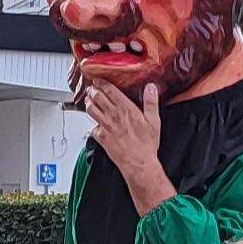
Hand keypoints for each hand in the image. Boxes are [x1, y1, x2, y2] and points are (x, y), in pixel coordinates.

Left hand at [83, 81, 168, 212]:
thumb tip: (150, 88)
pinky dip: (92, 125)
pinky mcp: (101, 138)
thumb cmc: (146, 144)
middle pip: (97, 98)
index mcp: (126, 109)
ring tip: (89, 100)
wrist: (138, 163)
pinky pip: (92, 128)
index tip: (98, 80)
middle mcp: (113, 116)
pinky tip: (94, 124)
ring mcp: (105, 127)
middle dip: (92, 91)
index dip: (101, 83)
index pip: (109, 91)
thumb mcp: (153, 121)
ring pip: (91, 110)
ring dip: (88, 103)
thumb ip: (151, 102)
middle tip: (91, 88)